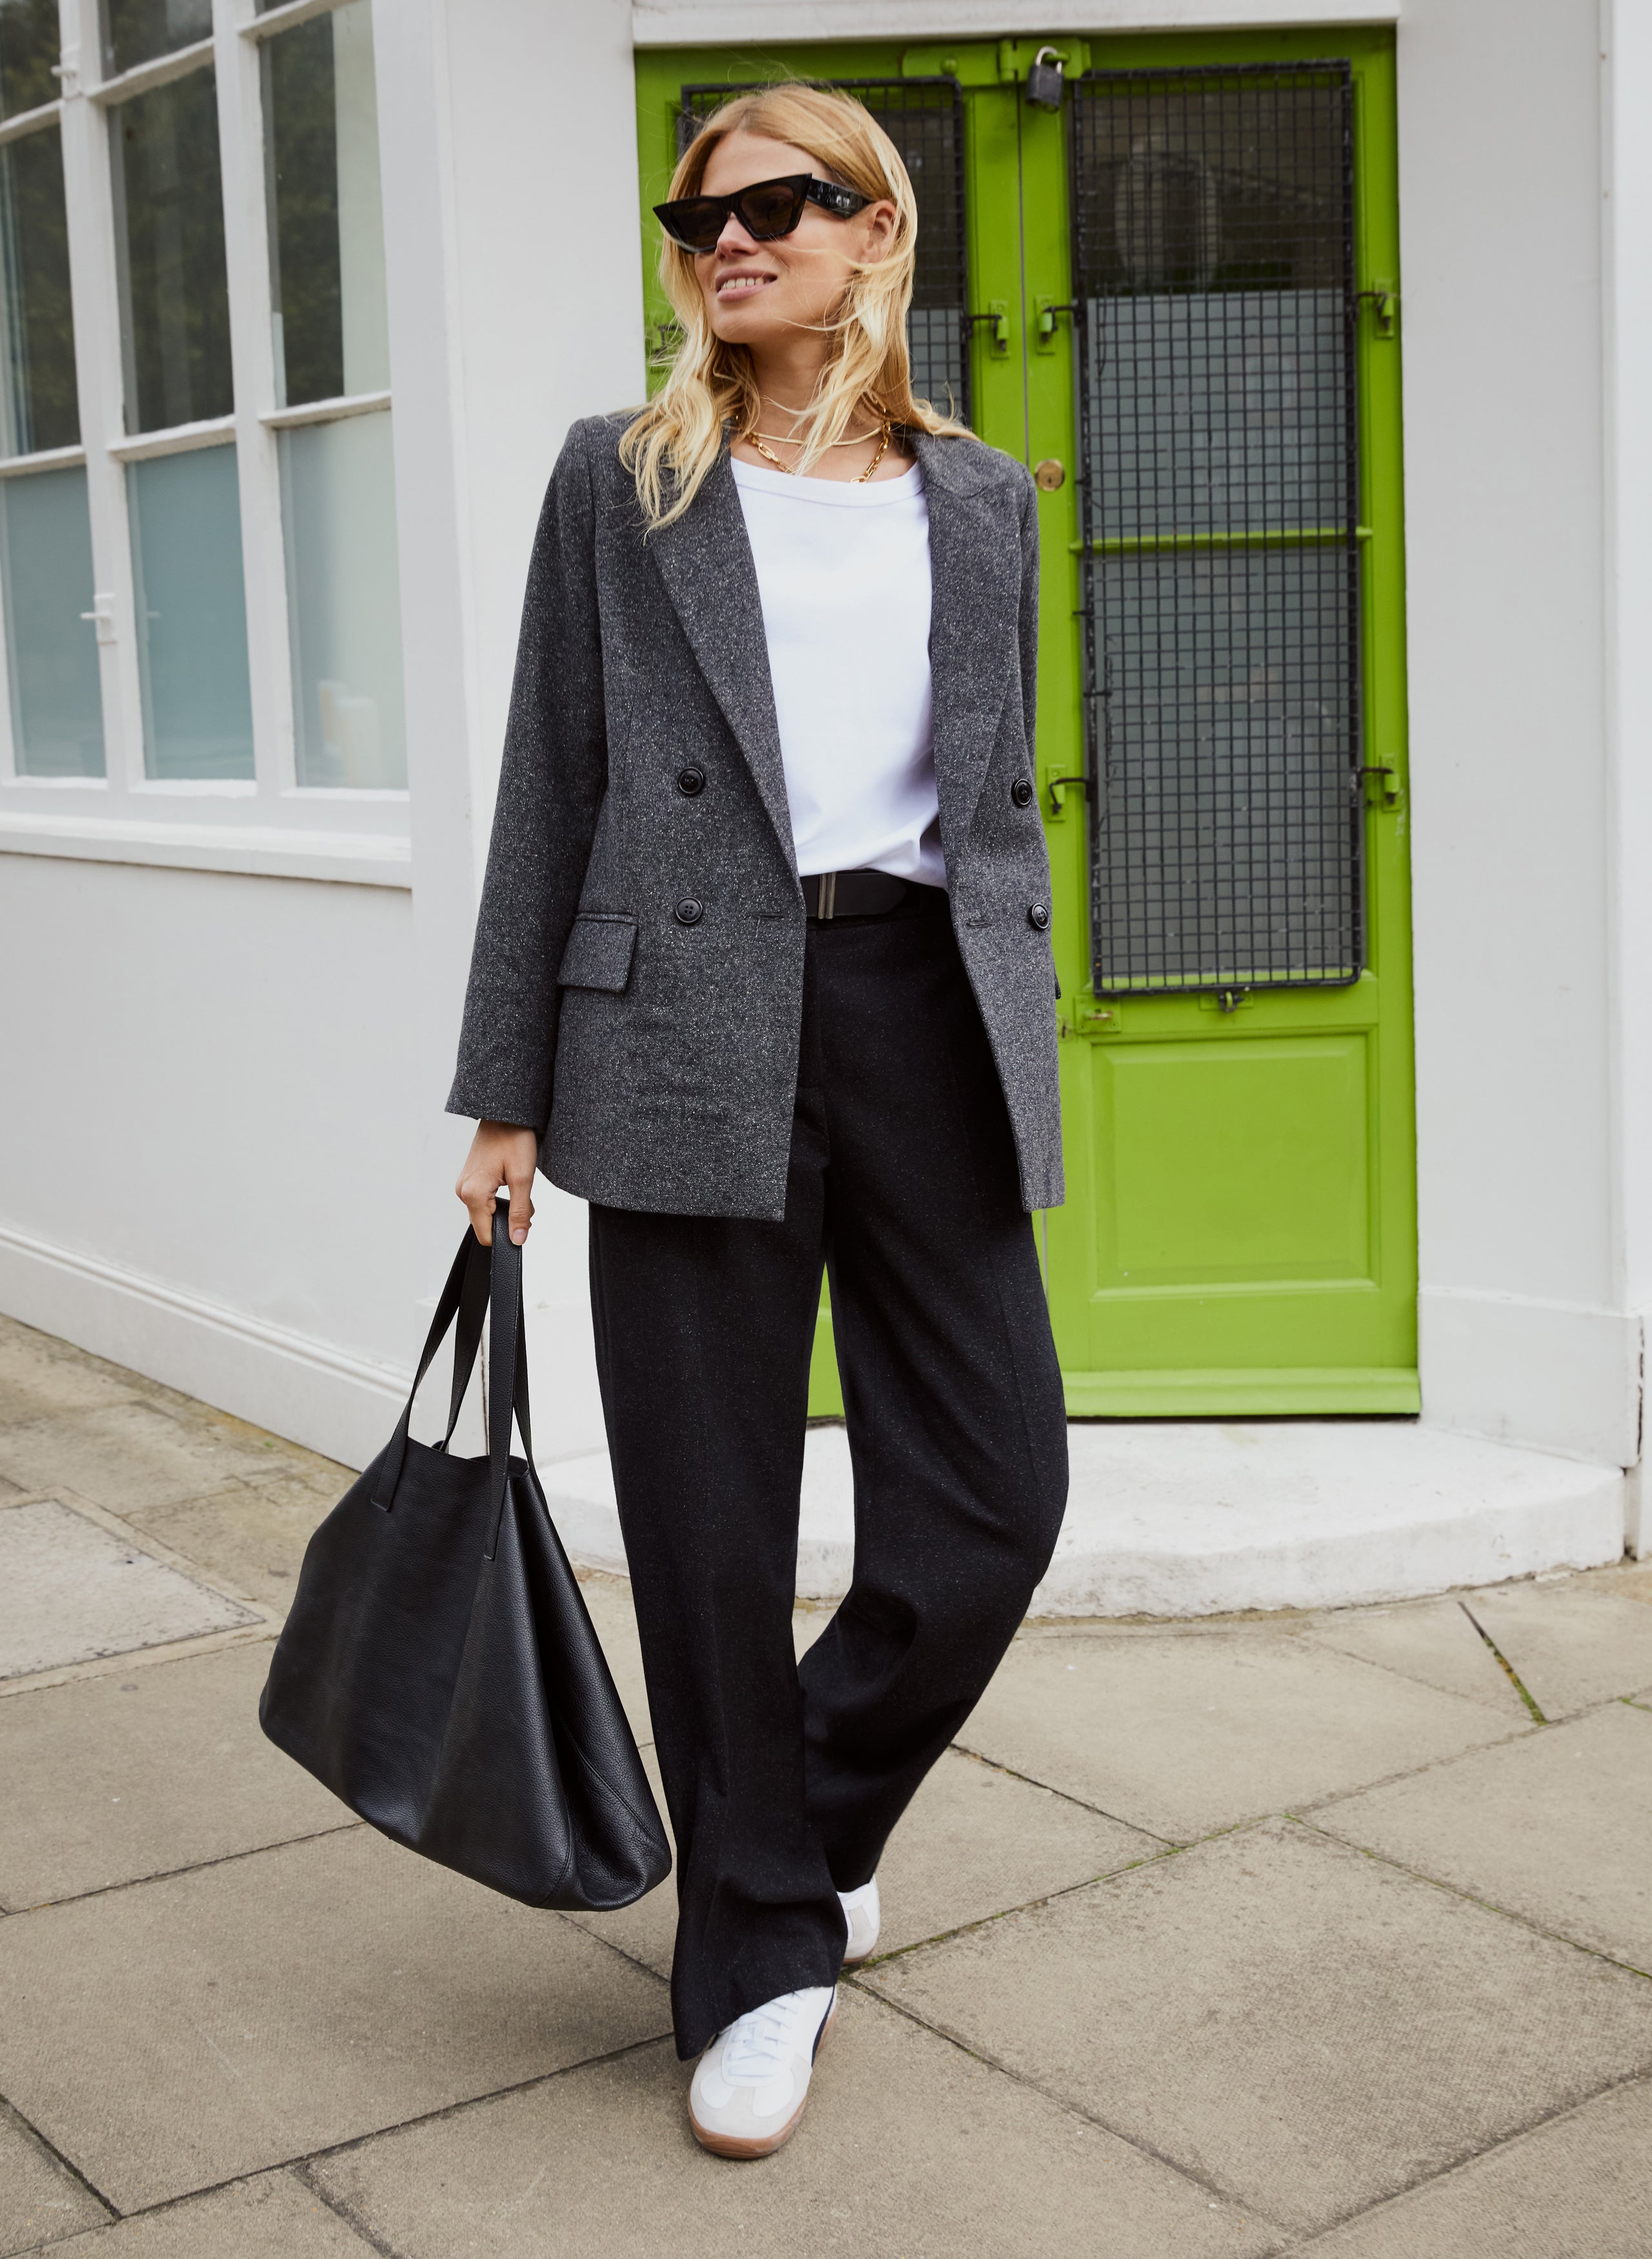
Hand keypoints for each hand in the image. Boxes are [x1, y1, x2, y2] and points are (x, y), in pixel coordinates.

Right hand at [456, 1121, 537, 1245]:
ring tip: (516, 1185)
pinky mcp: (469, 1180)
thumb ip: (520, 1212)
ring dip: (504, 1207)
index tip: (523, 1220)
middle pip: (485, 1225)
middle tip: (524, 1196)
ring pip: (486, 1213)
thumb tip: (517, 1239)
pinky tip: (508, 1181)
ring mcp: (464, 1185)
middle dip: (508, 1219)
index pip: (486, 1235)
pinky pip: (483, 1200)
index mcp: (473, 1193)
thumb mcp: (523, 1178)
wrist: (504, 1114)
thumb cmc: (513, 1138)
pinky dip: (498, 1199)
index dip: (507, 1235)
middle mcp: (463, 1191)